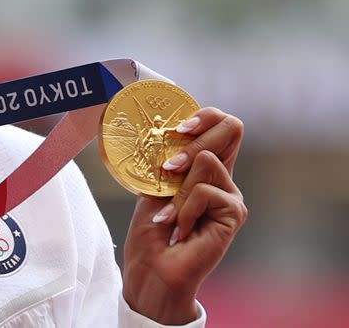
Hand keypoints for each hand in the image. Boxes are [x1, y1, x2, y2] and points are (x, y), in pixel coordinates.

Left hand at [122, 108, 248, 324]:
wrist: (152, 269)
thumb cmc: (150, 231)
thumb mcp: (154, 186)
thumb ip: (168, 159)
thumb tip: (171, 130)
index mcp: (205, 167)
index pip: (222, 123)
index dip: (205, 115)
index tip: (177, 128)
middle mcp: (223, 177)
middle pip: (233, 128)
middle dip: (194, 140)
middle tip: (169, 167)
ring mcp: (231, 194)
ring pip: (206, 161)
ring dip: (177, 189)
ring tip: (169, 216)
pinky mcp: (234, 212)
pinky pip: (204, 191)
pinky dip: (183, 209)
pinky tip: (179, 229)